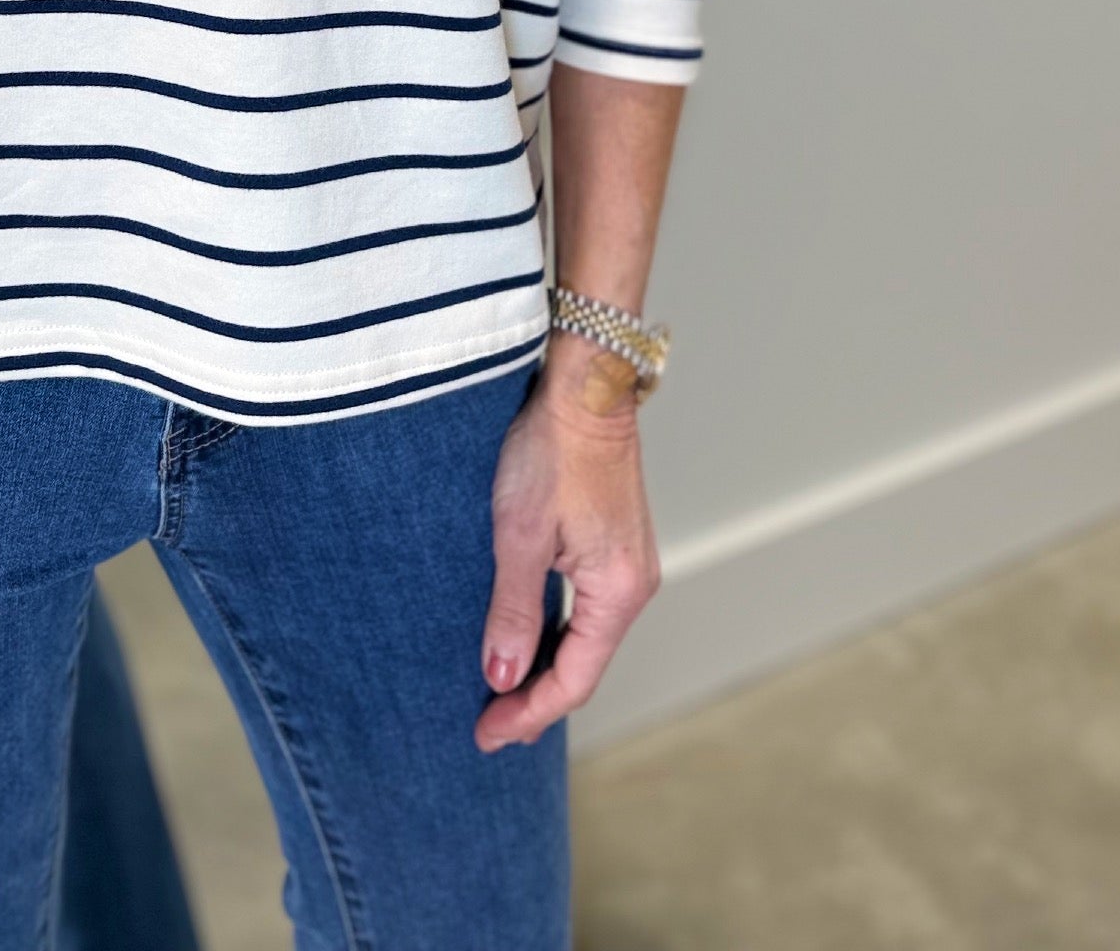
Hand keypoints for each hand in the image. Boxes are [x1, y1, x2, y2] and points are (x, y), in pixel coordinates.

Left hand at [475, 343, 659, 748]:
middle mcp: (633, 586)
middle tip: (489, 727)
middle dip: (537, 700)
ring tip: (502, 695)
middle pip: (585, 666)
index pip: (574, 679)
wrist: (585, 386)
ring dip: (546, 668)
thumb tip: (503, 678)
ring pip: (587, 639)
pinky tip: (529, 640)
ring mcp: (628, 565)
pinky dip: (557, 635)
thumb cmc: (552, 449)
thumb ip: (513, 610)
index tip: (486, 734)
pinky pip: (588, 610)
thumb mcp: (519, 534)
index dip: (529, 713)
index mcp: (618, 591)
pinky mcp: (615, 545)